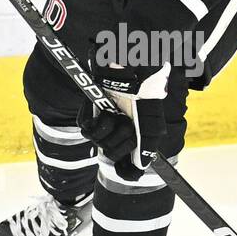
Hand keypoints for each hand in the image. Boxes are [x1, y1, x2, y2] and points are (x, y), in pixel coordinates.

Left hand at [77, 56, 170, 181]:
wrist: (128, 64)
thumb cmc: (145, 87)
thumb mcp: (151, 119)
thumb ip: (147, 144)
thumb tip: (139, 169)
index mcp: (135, 130)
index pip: (125, 157)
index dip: (125, 166)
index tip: (126, 171)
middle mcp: (118, 126)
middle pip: (111, 153)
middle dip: (119, 142)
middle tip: (126, 127)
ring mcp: (103, 118)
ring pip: (98, 142)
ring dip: (108, 130)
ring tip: (115, 115)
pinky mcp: (90, 108)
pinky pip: (85, 127)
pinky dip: (94, 120)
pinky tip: (102, 111)